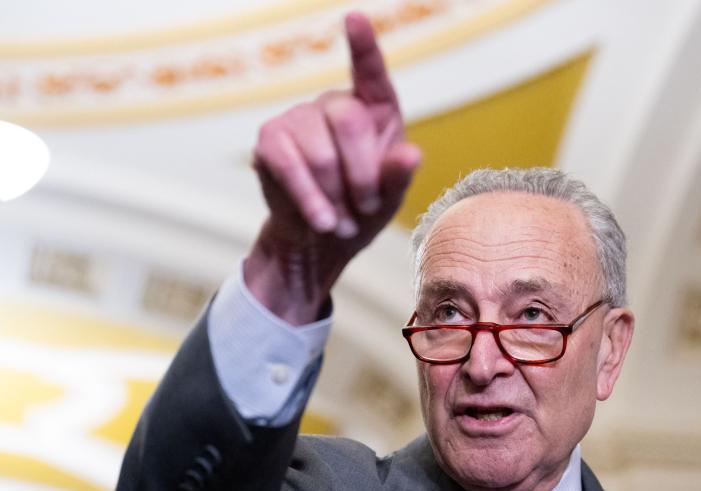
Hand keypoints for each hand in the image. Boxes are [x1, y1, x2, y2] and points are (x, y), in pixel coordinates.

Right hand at [246, 12, 420, 324]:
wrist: (321, 240)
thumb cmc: (363, 210)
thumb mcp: (390, 198)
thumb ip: (399, 176)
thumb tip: (411, 155)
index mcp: (374, 109)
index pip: (370, 71)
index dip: (363, 45)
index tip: (355, 17)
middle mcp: (335, 104)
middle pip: (348, 122)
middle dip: (361, 175)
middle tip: (366, 207)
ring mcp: (299, 118)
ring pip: (320, 152)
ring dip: (335, 195)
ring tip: (343, 221)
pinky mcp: (271, 140)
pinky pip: (289, 166)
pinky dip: (310, 199)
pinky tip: (322, 219)